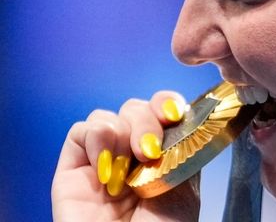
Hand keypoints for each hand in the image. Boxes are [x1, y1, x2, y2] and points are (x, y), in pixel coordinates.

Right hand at [52, 91, 200, 221]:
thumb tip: (181, 114)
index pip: (164, 110)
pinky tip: (106, 166)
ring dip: (122, 132)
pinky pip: (79, 132)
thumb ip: (181, 149)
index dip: (168, 103)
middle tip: (149, 151)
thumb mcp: (185, 189)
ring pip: (109, 115)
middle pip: (136, 108)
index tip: (174, 113)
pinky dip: (95, 138)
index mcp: (164, 155)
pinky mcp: (72, 170)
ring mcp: (103, 160)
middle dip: (146, 120)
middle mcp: (133, 154)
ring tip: (127, 166)